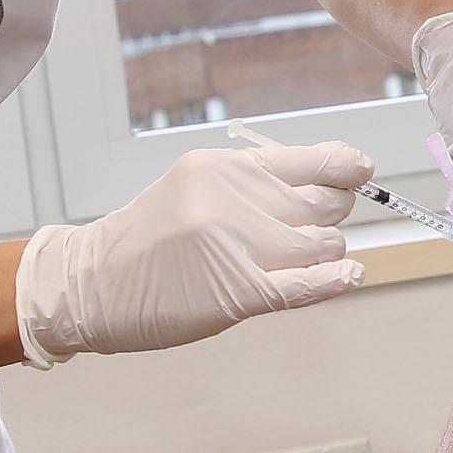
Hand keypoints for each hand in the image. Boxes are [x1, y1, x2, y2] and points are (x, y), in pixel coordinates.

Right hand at [15, 142, 370, 363]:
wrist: (91, 284)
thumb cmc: (149, 238)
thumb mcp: (196, 185)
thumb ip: (255, 182)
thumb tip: (331, 176)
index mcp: (224, 167)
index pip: (314, 160)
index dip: (348, 167)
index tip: (361, 171)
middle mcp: (234, 200)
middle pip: (327, 204)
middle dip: (332, 215)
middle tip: (314, 226)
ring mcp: (237, 247)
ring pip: (323, 245)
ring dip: (323, 254)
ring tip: (295, 258)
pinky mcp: (238, 293)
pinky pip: (307, 285)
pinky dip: (336, 281)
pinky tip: (351, 276)